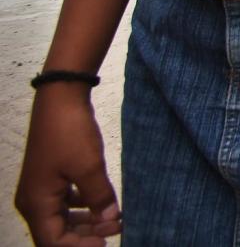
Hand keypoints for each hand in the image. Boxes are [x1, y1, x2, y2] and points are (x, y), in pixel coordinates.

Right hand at [15, 86, 122, 245]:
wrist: (61, 98)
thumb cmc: (70, 132)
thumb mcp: (89, 167)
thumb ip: (99, 198)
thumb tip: (110, 221)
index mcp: (35, 204)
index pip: (53, 242)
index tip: (107, 244)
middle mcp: (33, 201)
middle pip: (56, 234)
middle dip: (85, 237)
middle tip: (116, 231)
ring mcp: (40, 190)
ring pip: (62, 220)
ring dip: (86, 223)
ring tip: (115, 220)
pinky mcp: (51, 178)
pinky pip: (65, 204)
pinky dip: (83, 208)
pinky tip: (102, 204)